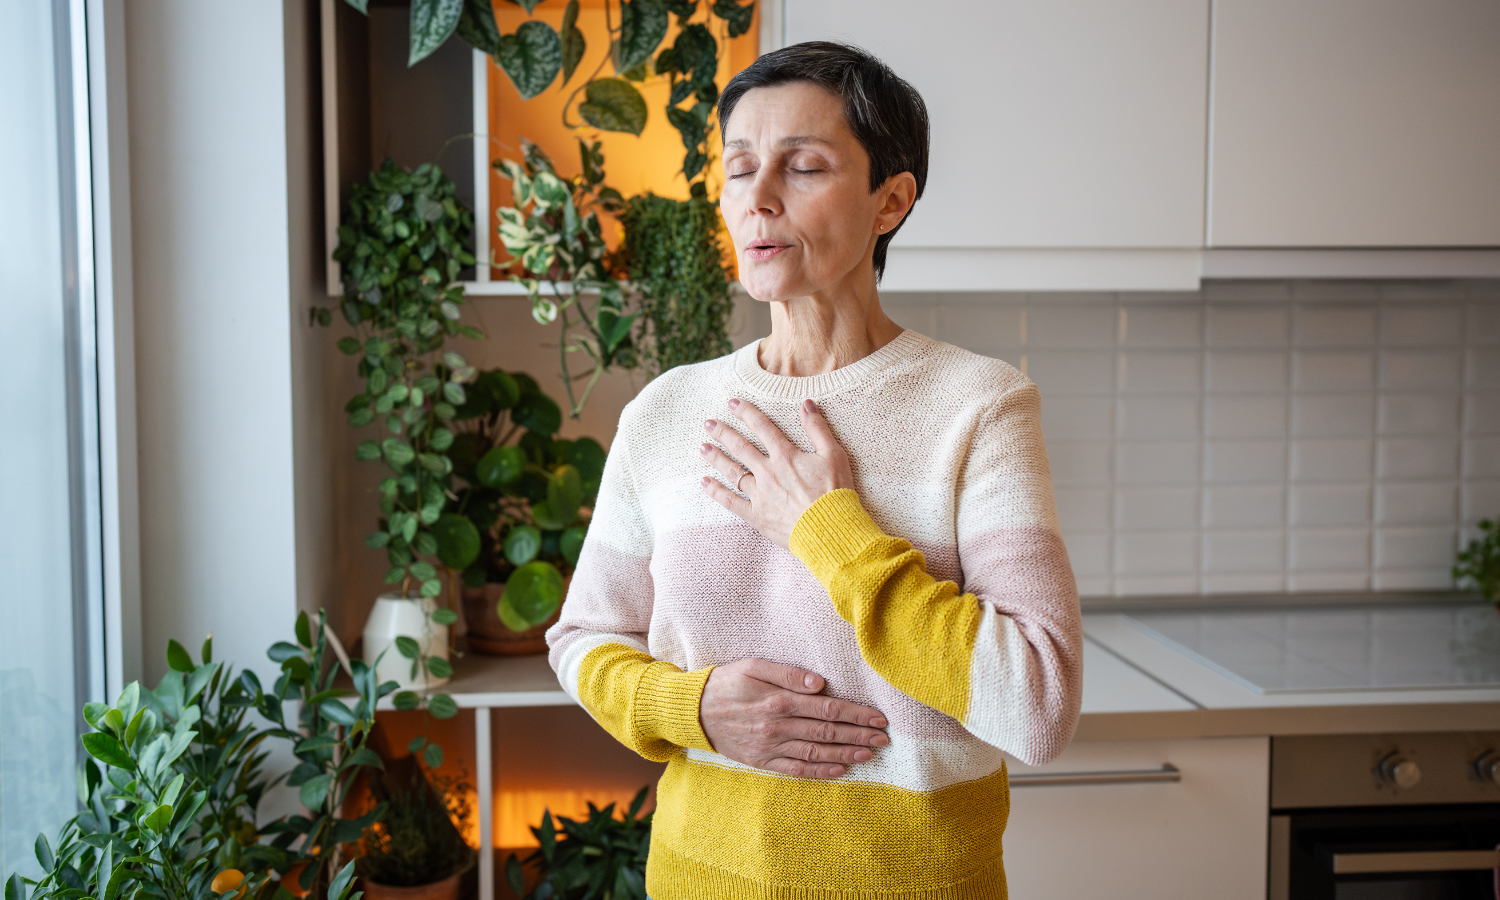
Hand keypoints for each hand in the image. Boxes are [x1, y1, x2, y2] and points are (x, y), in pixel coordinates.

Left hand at [699, 398, 854, 549]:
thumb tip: (806, 404)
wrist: (831, 530)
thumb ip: (817, 428)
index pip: (762, 427)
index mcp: (785, 456)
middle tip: (708, 424)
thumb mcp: (834, 455)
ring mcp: (760, 494)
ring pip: (732, 472)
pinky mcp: (757, 516)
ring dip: (716, 458)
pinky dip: (716, 492)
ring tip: (703, 447)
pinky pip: (731, 502)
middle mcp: (768, 472)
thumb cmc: (835, 493)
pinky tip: (704, 483)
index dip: (746, 413)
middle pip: (740, 447)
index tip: (732, 403)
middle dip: (723, 433)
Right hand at [699, 658, 889, 778]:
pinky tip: (839, 769)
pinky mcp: (762, 761)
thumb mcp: (753, 666)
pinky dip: (819, 771)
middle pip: (827, 732)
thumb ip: (787, 674)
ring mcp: (770, 747)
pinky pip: (796, 769)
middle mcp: (777, 727)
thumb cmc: (725, 682)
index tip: (878, 718)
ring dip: (846, 754)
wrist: (692, 711)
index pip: (828, 709)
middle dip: (859, 735)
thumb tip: (820, 684)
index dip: (857, 714)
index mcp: (778, 700)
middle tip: (884, 739)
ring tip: (869, 754)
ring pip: (816, 753)